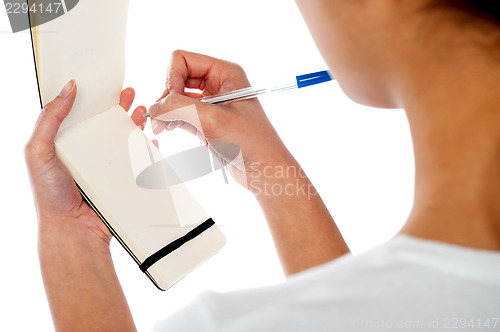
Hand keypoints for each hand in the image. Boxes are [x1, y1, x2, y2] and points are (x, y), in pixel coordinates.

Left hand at [25, 81, 146, 244]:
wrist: (73, 229)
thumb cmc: (50, 194)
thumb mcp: (38, 151)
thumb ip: (49, 119)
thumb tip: (68, 89)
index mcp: (65, 142)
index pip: (80, 113)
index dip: (92, 96)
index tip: (103, 84)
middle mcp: (86, 151)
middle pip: (105, 121)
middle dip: (119, 104)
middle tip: (128, 92)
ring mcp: (105, 164)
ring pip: (124, 136)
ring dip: (135, 121)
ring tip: (142, 110)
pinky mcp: (120, 177)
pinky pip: (137, 159)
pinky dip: (146, 147)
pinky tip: (151, 138)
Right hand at [148, 50, 294, 189]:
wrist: (264, 170)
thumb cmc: (250, 142)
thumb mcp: (213, 120)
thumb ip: (180, 108)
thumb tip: (154, 107)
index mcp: (225, 73)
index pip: (183, 60)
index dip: (171, 78)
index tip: (171, 102)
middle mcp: (218, 84)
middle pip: (177, 77)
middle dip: (166, 96)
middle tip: (159, 117)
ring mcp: (211, 104)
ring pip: (177, 97)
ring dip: (165, 110)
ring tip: (159, 127)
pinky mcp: (207, 123)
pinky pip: (181, 113)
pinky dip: (170, 120)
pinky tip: (166, 130)